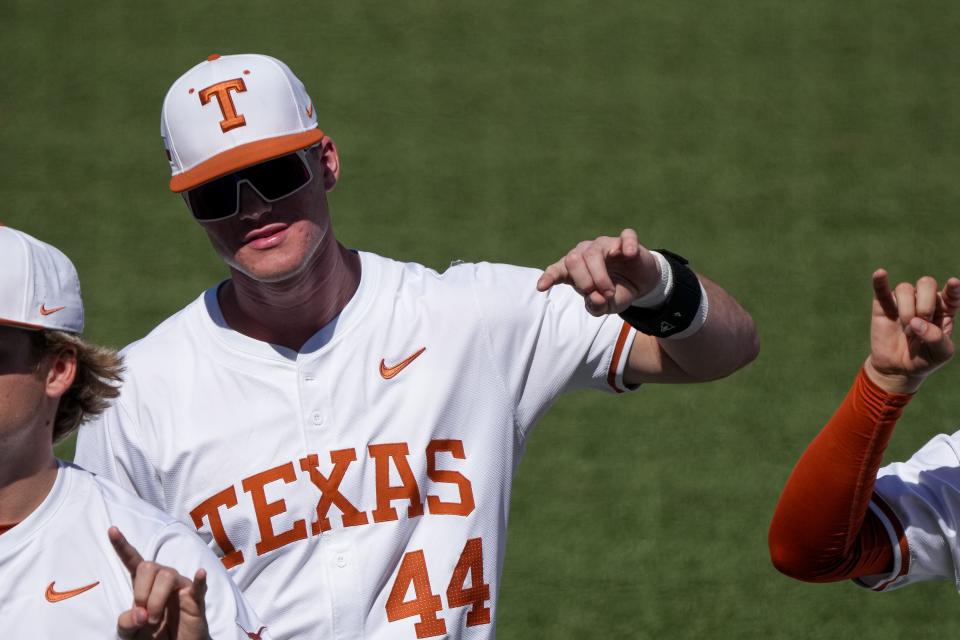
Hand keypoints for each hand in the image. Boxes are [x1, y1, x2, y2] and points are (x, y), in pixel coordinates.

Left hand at [109, 526, 209, 639]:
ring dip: (155, 600)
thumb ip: (126, 622)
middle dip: (141, 591)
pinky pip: (198, 585)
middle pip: (150, 566)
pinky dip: (199, 579)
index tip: (112, 530)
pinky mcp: (196, 598)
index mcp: (145, 584)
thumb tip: (138, 613)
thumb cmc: (155, 637)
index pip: (133, 560)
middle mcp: (163, 580)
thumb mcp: (131, 632)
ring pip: (167, 576)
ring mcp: (181, 587)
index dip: (122, 546)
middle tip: (143, 616)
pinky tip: (199, 574)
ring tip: (154, 620)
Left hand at [536, 229, 659, 315]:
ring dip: (600, 277)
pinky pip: (624, 237)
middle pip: (573, 260)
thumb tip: (595, 298)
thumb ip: (596, 306)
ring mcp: (605, 245)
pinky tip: (629, 254)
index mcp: (574, 270)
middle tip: (600, 296)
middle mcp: (585, 253)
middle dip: (584, 282)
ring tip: (610, 293)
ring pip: (592, 253)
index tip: (541, 287)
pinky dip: (626, 245)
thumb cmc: (616, 293)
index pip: (556, 270)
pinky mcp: (625, 241)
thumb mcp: (606, 306)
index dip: (549, 277)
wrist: (640, 285)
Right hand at [865, 269, 959, 393]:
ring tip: (906, 328)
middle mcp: (924, 300)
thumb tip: (917, 322)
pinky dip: (880, 281)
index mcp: (944, 310)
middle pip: (926, 284)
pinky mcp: (883, 306)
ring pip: (905, 289)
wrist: (898, 369)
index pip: (951, 293)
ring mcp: (903, 301)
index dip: (953, 288)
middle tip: (921, 322)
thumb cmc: (925, 359)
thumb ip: (936, 338)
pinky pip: (881, 290)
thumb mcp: (941, 354)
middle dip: (924, 304)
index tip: (953, 283)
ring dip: (906, 310)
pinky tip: (880, 273)